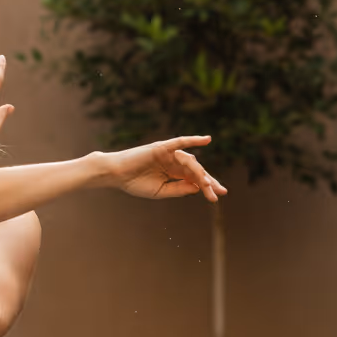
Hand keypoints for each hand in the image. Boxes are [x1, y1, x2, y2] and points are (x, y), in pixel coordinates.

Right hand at [106, 136, 227, 202]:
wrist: (116, 175)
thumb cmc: (134, 183)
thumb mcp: (160, 191)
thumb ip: (179, 189)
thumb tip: (198, 187)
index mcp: (172, 173)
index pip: (194, 179)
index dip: (206, 187)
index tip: (217, 197)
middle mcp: (173, 162)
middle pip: (196, 171)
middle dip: (208, 182)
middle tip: (219, 192)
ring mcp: (168, 154)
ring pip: (190, 162)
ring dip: (200, 173)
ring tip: (207, 183)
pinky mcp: (162, 147)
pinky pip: (180, 142)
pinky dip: (193, 139)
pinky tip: (207, 140)